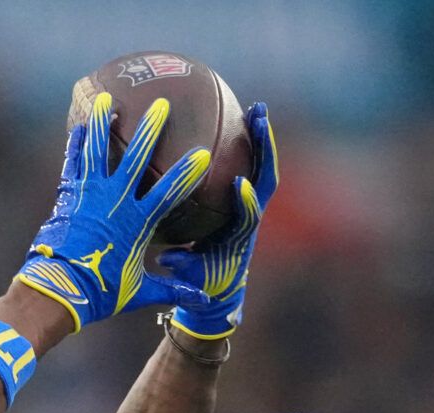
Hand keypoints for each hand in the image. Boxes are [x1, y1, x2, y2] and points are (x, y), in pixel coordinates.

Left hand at [14, 93, 211, 331]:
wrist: (58, 289)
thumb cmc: (101, 292)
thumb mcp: (139, 291)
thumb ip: (171, 289)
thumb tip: (202, 299)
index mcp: (137, 222)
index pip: (169, 192)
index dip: (186, 172)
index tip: (202, 154)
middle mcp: (114, 202)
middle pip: (136, 158)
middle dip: (150, 130)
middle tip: (160, 105)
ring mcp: (89, 195)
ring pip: (98, 151)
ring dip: (104, 123)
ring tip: (107, 99)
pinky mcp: (68, 195)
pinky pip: (73, 163)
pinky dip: (77, 143)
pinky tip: (80, 125)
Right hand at [159, 102, 277, 340]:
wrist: (222, 284)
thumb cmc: (204, 281)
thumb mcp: (191, 277)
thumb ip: (183, 267)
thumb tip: (167, 258)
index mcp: (239, 237)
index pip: (248, 217)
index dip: (247, 201)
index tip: (239, 183)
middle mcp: (250, 216)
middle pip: (265, 179)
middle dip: (265, 150)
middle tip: (260, 119)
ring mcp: (250, 203)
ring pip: (262, 166)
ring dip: (261, 137)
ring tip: (256, 107)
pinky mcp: (244, 196)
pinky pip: (250, 164)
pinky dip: (248, 141)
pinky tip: (240, 117)